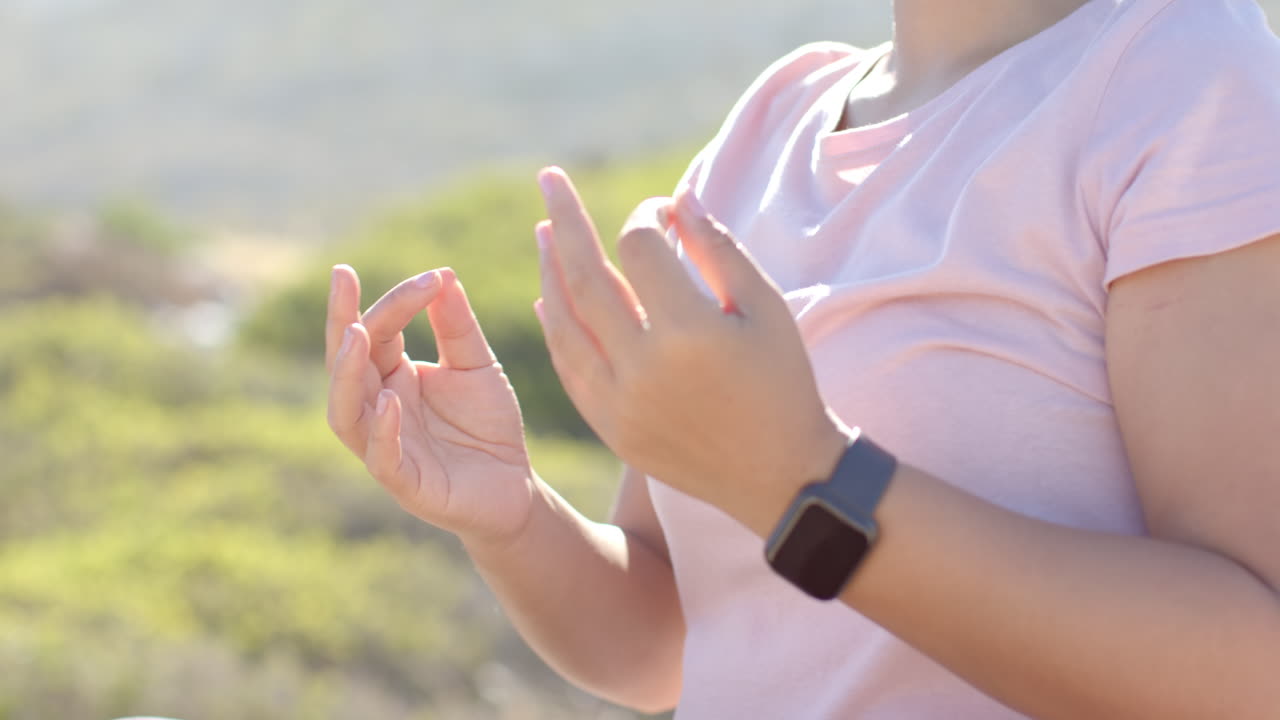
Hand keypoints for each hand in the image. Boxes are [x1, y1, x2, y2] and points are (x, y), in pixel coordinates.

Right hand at [325, 265, 533, 546]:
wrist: (515, 486)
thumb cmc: (488, 425)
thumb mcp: (477, 366)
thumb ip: (458, 326)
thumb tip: (444, 274)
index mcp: (392, 376)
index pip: (379, 331)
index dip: (399, 302)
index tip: (433, 278)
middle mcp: (378, 407)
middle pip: (346, 362)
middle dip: (342, 319)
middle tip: (343, 278)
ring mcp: (385, 446)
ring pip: (345, 411)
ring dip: (345, 373)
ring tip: (356, 334)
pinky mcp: (405, 483)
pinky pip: (381, 457)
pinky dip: (381, 430)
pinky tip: (390, 402)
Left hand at [533, 168, 847, 533]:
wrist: (781, 477)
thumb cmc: (783, 382)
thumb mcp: (766, 307)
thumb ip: (718, 248)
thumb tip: (676, 199)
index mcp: (689, 331)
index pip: (640, 249)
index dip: (647, 217)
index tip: (661, 210)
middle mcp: (644, 367)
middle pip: (585, 277)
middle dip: (565, 220)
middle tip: (548, 179)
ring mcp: (620, 403)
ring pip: (565, 324)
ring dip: (550, 272)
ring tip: (543, 233)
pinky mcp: (611, 430)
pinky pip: (570, 369)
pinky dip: (556, 330)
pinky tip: (548, 299)